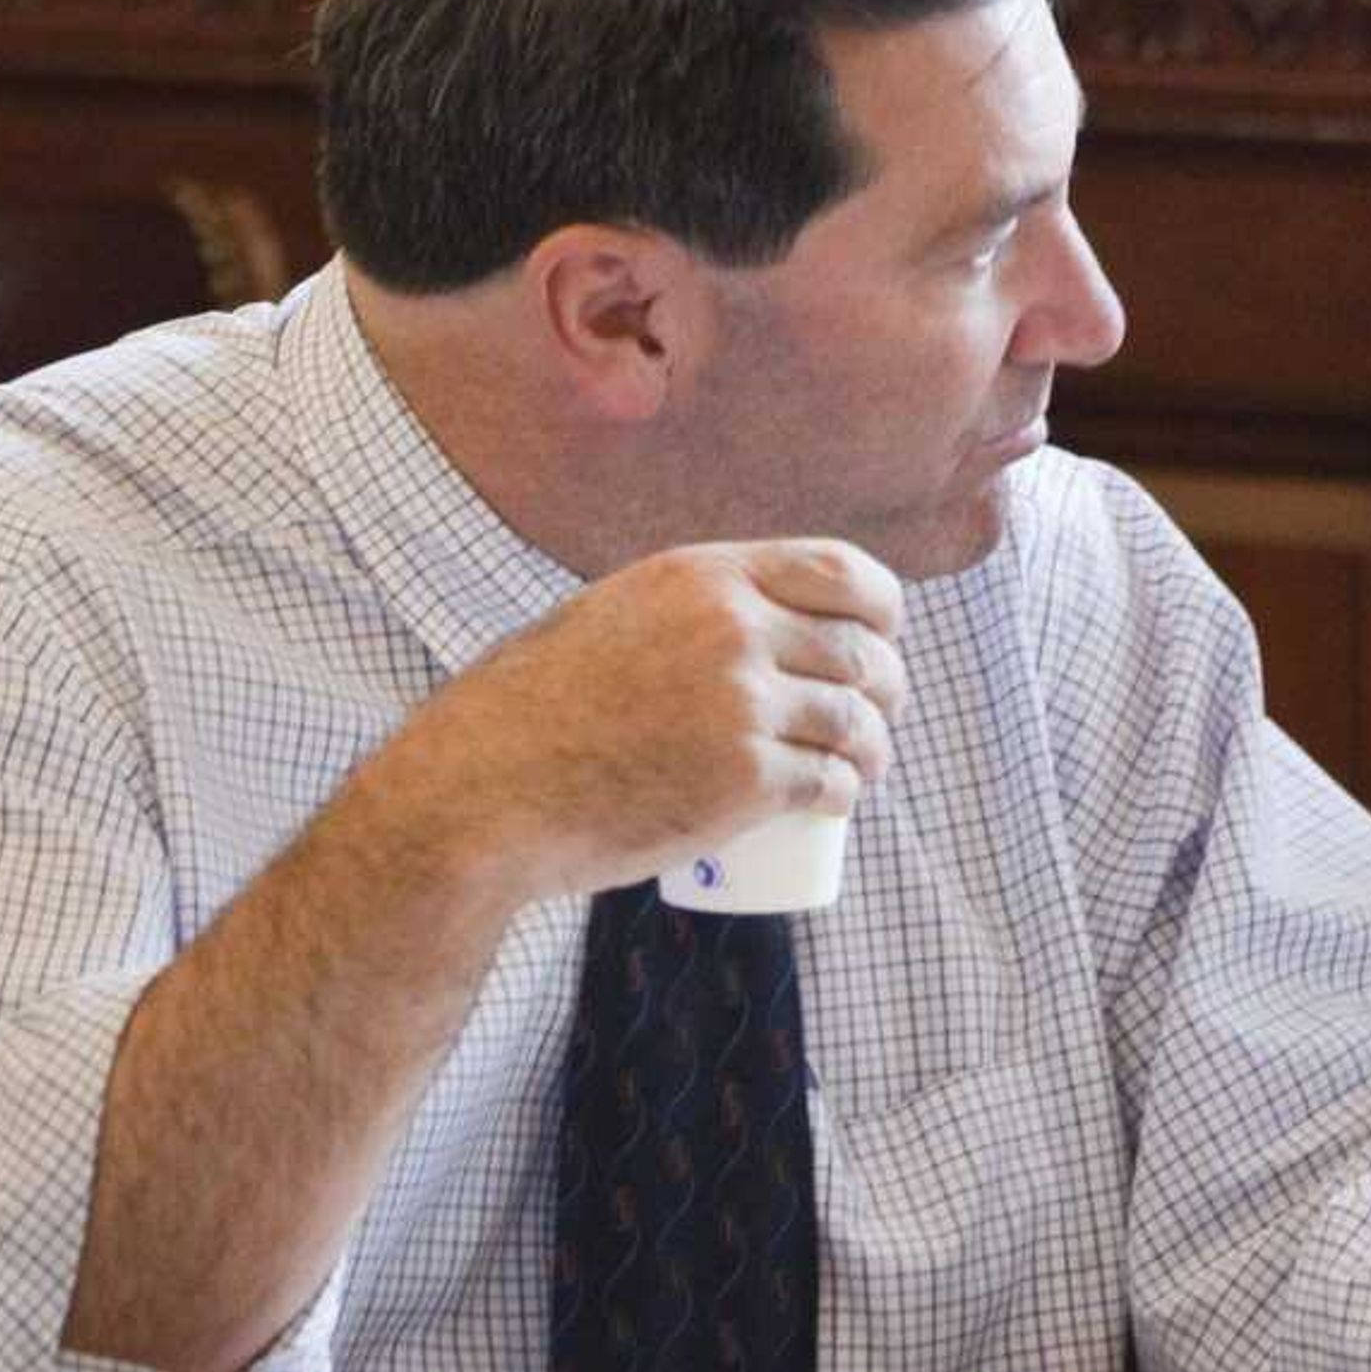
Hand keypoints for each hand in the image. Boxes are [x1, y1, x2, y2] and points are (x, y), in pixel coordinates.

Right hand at [364, 538, 907, 905]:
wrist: (483, 791)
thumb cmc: (536, 709)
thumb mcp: (614, 615)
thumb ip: (684, 606)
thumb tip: (754, 611)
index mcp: (704, 577)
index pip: (842, 571)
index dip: (881, 608)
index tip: (884, 636)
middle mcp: (733, 631)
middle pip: (861, 653)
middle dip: (887, 688)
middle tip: (878, 717)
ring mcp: (742, 706)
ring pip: (855, 724)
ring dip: (876, 749)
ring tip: (867, 766)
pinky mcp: (744, 782)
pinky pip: (831, 783)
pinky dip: (846, 795)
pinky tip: (841, 800)